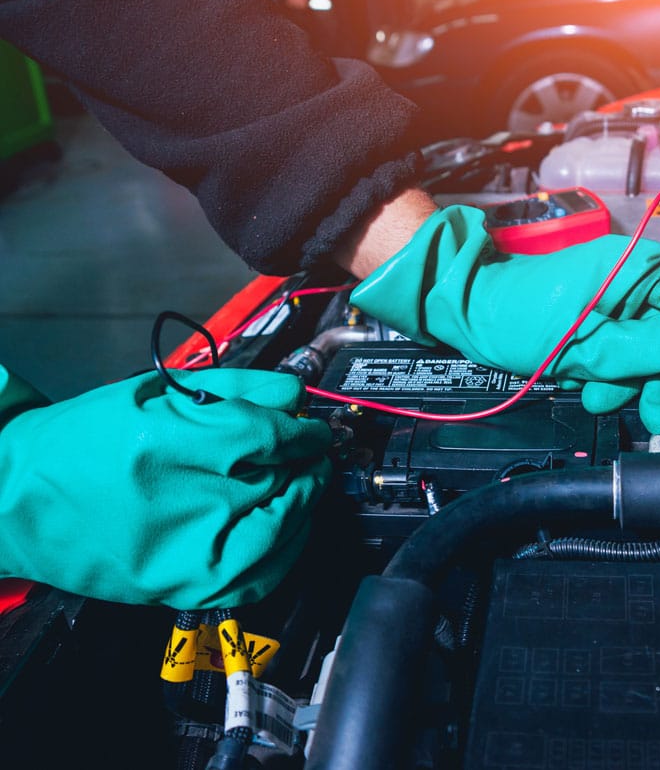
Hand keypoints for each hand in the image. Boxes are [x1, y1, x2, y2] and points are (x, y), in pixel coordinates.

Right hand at [0, 368, 330, 608]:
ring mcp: (181, 555)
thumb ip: (235, 389)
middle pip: (277, 478)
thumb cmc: (79, 443)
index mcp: (162, 443)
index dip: (300, 431)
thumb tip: (296, 397)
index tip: (309, 428)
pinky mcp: (180, 589)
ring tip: (303, 481)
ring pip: (280, 527)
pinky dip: (287, 548)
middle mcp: (175, 502)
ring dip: (304, 501)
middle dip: (304, 461)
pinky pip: (260, 576)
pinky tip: (287, 524)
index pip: (266, 436)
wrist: (12, 504)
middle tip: (309, 450)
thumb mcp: (153, 394)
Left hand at [348, 205, 659, 432]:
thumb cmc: (517, 313)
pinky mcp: (598, 321)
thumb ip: (645, 349)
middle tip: (650, 412)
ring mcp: (616, 302)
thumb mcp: (587, 341)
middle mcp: (635, 280)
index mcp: (641, 268)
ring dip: (624, 382)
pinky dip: (605, 375)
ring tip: (593, 391)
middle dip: (655, 379)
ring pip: (643, 355)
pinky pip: (618, 355)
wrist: (467, 310)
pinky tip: (582, 380)